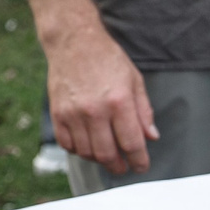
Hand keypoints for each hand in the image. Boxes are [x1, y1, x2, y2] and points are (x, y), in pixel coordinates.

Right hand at [44, 22, 158, 175]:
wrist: (73, 41)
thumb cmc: (107, 58)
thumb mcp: (134, 80)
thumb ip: (143, 111)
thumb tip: (151, 136)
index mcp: (119, 102)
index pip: (132, 143)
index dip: (139, 160)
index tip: (141, 166)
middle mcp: (95, 111)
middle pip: (108, 154)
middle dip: (119, 166)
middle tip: (124, 167)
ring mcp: (73, 113)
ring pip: (87, 152)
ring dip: (99, 159)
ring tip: (107, 155)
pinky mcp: (57, 113)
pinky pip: (67, 144)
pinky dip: (78, 150)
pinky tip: (87, 145)